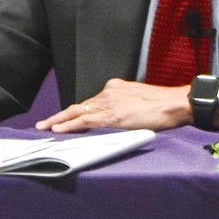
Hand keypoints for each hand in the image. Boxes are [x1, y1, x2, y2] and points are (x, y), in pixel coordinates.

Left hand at [35, 79, 192, 132]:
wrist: (175, 103)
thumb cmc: (163, 104)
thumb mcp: (138, 100)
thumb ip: (125, 105)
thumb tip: (119, 117)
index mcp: (114, 88)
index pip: (91, 102)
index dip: (76, 112)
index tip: (65, 118)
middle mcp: (108, 92)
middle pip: (79, 105)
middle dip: (60, 115)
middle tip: (44, 123)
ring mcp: (108, 103)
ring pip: (77, 112)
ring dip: (59, 120)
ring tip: (44, 127)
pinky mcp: (111, 115)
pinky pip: (85, 120)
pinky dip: (69, 125)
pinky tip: (58, 130)